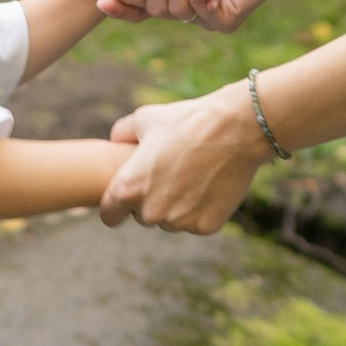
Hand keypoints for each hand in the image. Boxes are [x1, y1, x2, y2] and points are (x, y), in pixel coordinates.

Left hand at [98, 86, 266, 233]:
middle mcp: (150, 212)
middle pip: (143, 217)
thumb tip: (114, 140)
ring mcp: (179, 222)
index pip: (109, 216)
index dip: (117, 207)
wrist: (236, 129)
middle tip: (171, 175)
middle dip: (152, 202)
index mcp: (128, 188)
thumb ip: (121, 133)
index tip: (127, 199)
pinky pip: (195, 223)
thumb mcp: (145, 118)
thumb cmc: (187, 120)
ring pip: (170, 221)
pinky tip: (210, 184)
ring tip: (192, 176)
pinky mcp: (205, 227)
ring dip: (176, 207)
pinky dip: (201, 210)